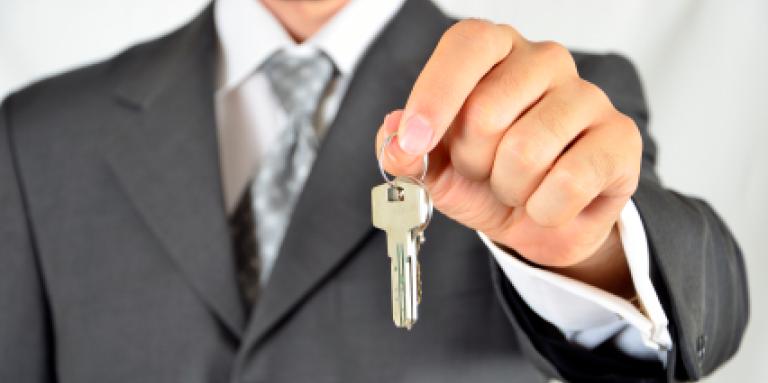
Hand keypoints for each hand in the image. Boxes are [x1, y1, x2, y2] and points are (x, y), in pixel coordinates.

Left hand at [376, 20, 641, 295]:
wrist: (541, 219)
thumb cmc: (488, 181)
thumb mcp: (434, 170)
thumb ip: (404, 154)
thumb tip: (394, 138)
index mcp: (494, 53)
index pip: (467, 46)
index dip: (435, 96)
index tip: (414, 142)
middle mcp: (543, 61)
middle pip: (486, 112)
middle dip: (473, 163)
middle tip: (486, 172)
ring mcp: (586, 95)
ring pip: (525, 151)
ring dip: (509, 190)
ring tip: (518, 186)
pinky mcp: (620, 137)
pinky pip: (569, 180)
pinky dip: (545, 209)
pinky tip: (549, 202)